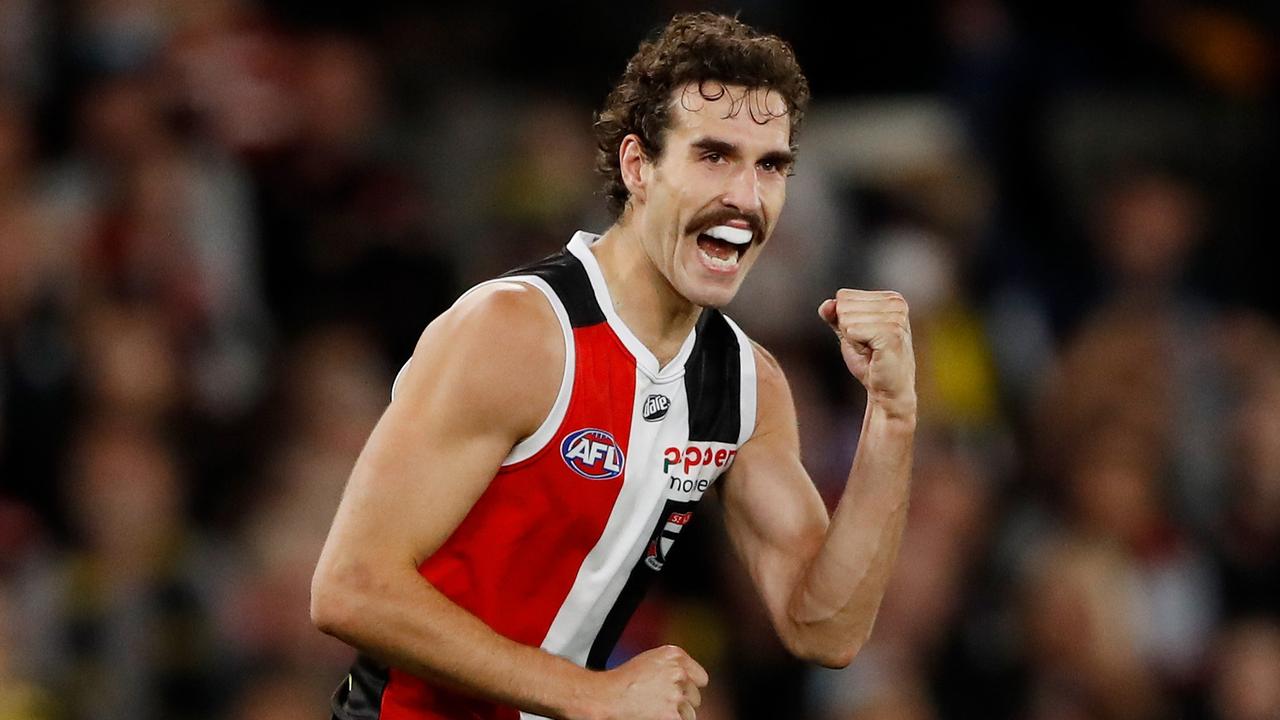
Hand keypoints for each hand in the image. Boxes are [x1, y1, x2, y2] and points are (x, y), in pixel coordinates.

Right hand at [586, 645, 707, 719]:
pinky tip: (657, 715)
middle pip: (695, 696)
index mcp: (674, 655)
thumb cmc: (622, 680)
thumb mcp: (650, 660)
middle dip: (681, 700)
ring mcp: (676, 694)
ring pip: (690, 712)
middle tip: (660, 701)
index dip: (689, 686)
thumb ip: (672, 667)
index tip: (680, 691)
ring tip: (656, 709)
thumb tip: (688, 681)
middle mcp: (679, 672)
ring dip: (677, 714)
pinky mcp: (673, 715)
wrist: (607, 696)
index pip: (700, 677)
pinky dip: (672, 719)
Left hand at [818, 290, 915, 418]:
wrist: (887, 390)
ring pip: (847, 319)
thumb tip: (826, 304)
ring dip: (854, 340)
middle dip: (849, 330)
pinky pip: (853, 331)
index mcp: (891, 298)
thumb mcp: (848, 333)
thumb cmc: (870, 360)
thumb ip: (835, 315)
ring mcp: (896, 318)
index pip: (844, 296)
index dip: (846, 320)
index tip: (864, 336)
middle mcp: (897, 303)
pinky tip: (873, 354)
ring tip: (871, 350)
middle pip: (844, 306)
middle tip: (867, 345)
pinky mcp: (891, 334)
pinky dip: (856, 346)